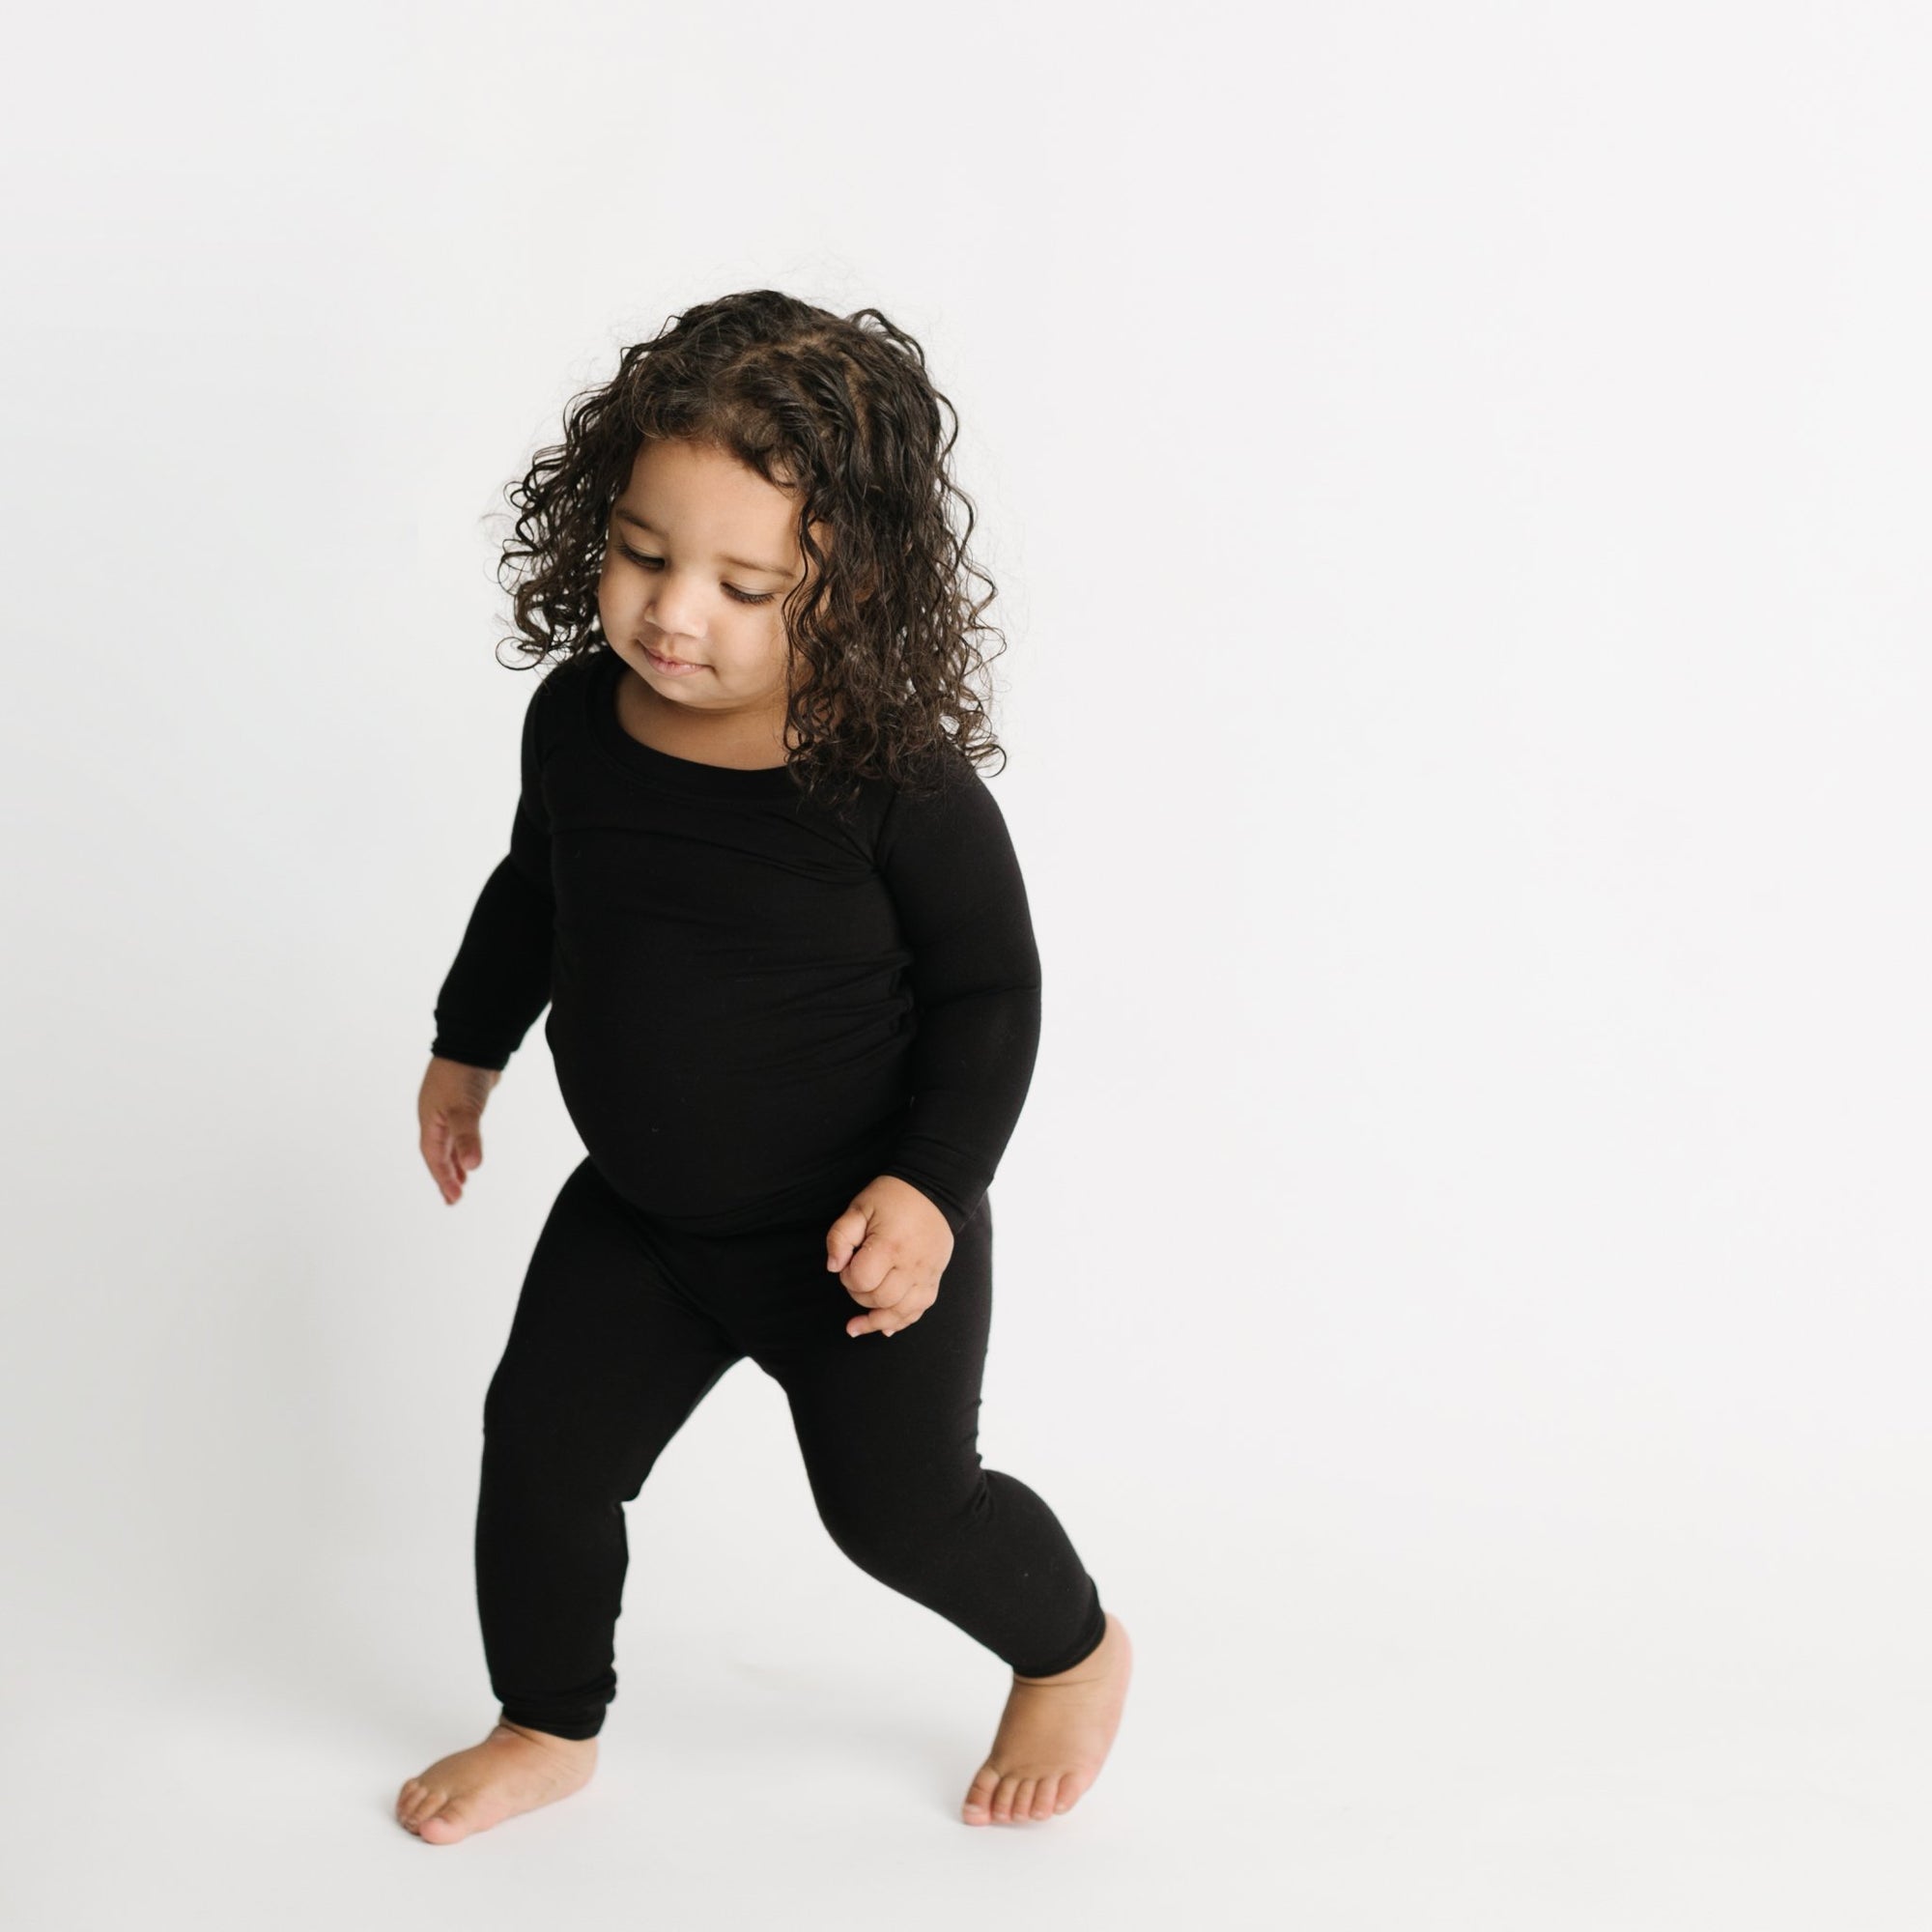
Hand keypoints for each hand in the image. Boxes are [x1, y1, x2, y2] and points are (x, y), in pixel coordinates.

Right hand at [419, 1055, 502, 1203]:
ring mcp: (447, 1108)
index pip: (434, 1157)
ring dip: (453, 1161)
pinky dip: (462, 1144)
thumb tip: (472, 1166)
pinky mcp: (461, 1100)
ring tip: (461, 1180)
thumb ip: (467, 1138)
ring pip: (447, 1142)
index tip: (453, 1199)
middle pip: (437, 1152)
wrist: (473, 1040)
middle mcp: (435, 1117)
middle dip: (445, 1175)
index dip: (443, 1178)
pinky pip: (458, 1131)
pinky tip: (469, 1148)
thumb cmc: (463, 1074)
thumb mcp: (464, 1110)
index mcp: (430, 1121)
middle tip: (453, 1198)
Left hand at [825, 1175, 954, 1337]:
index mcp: (889, 1246)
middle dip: (860, 1295)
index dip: (848, 1277)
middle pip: (880, 1299)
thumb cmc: (892, 1197)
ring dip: (876, 1321)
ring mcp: (926, 1274)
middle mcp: (911, 1265)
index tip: (848, 1264)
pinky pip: (919, 1310)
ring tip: (856, 1325)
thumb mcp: (859, 1207)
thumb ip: (839, 1236)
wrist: (934, 1189)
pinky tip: (885, 1328)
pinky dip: (901, 1321)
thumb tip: (833, 1267)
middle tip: (856, 1276)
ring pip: (901, 1313)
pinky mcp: (934, 1279)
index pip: (861, 1280)